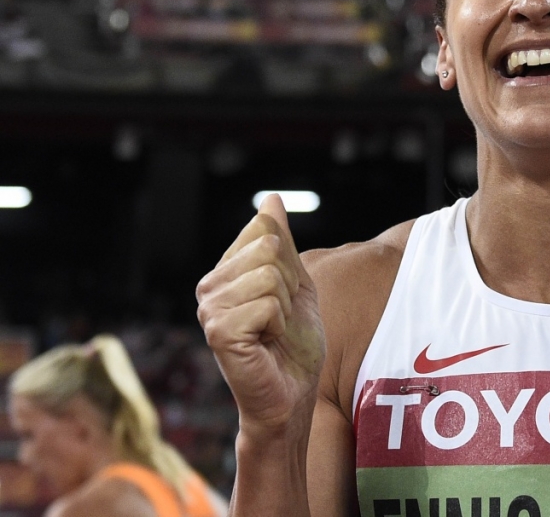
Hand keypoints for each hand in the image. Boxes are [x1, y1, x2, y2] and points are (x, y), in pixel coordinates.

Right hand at [196, 194, 325, 432]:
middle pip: (267, 247)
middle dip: (289, 284)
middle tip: (279, 318)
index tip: (282, 297)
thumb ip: (283, 242)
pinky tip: (266, 343)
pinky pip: (267, 304)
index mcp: (225, 272)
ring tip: (272, 332)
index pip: (264, 229)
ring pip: (269, 274)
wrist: (292, 394)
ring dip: (285, 306)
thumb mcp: (296, 283)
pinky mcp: (218, 331)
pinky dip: (279, 324)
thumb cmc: (294, 344)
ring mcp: (210, 309)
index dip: (288, 263)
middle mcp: (210, 286)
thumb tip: (272, 199)